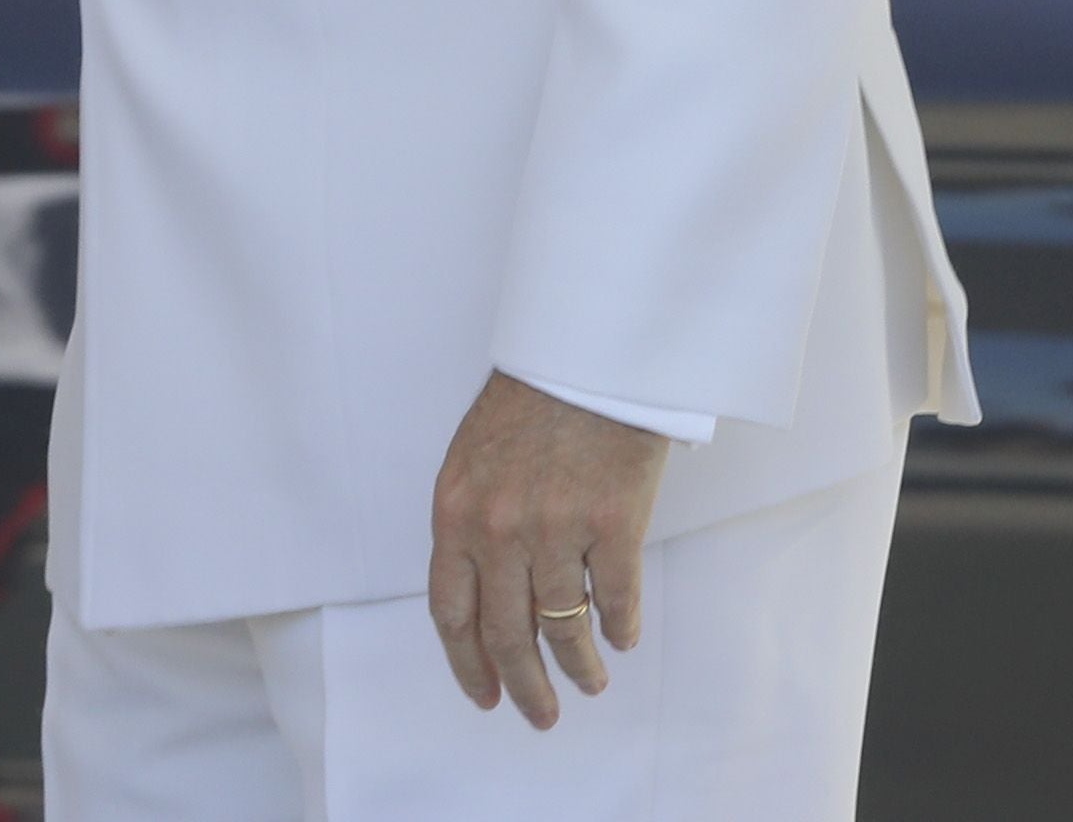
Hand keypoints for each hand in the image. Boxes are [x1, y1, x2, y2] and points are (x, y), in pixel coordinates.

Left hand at [426, 371, 670, 730]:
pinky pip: (614, 601)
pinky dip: (620, 629)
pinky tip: (622, 639)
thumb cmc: (529, 403)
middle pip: (506, 635)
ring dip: (578, 668)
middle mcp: (498, 530)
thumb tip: (487, 595)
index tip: (484, 695)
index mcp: (455, 513)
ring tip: (589, 683)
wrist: (584, 356)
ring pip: (564, 628)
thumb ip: (472, 524)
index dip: (467, 664)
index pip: (451, 612)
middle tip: (539, 715)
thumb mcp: (472, 461)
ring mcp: (555, 530)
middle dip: (522, 687)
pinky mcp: (611, 525)